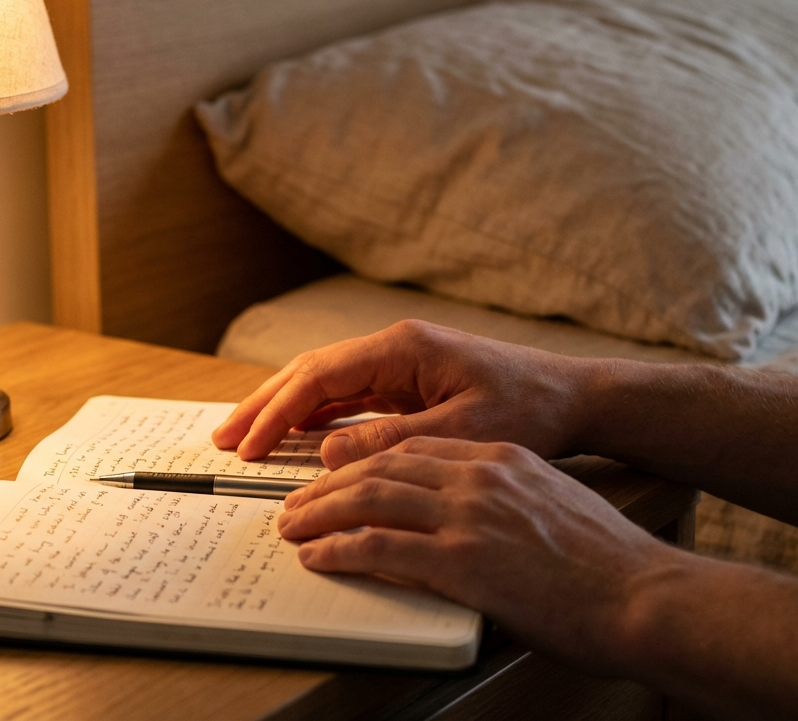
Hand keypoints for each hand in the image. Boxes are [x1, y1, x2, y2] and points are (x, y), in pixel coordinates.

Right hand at [212, 320, 594, 466]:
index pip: (320, 377)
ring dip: (282, 408)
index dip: (277, 412)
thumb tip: (327, 451)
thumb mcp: (462, 432)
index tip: (248, 445)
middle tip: (224, 438)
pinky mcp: (408, 381)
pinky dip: (314, 414)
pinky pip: (346, 395)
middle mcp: (395, 347)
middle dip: (264, 405)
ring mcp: (399, 363)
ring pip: (323, 382)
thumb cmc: (530, 410)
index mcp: (403, 349)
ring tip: (243, 436)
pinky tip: (294, 435)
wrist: (573, 397)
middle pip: (310, 372)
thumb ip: (393, 441)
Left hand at [276, 436, 678, 672]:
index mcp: (500, 458)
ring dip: (320, 513)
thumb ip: (504, 500)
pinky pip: (379, 547)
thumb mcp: (551, 507)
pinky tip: (318, 558)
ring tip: (294, 527)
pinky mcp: (462, 560)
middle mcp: (479, 475)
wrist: (645, 594)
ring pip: (369, 499)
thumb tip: (467, 517)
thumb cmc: (608, 564)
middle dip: (329, 484)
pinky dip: (339, 550)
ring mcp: (469, 515)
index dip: (364, 462)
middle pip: (380, 466)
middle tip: (299, 502)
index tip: (339, 477)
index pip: (412, 447)